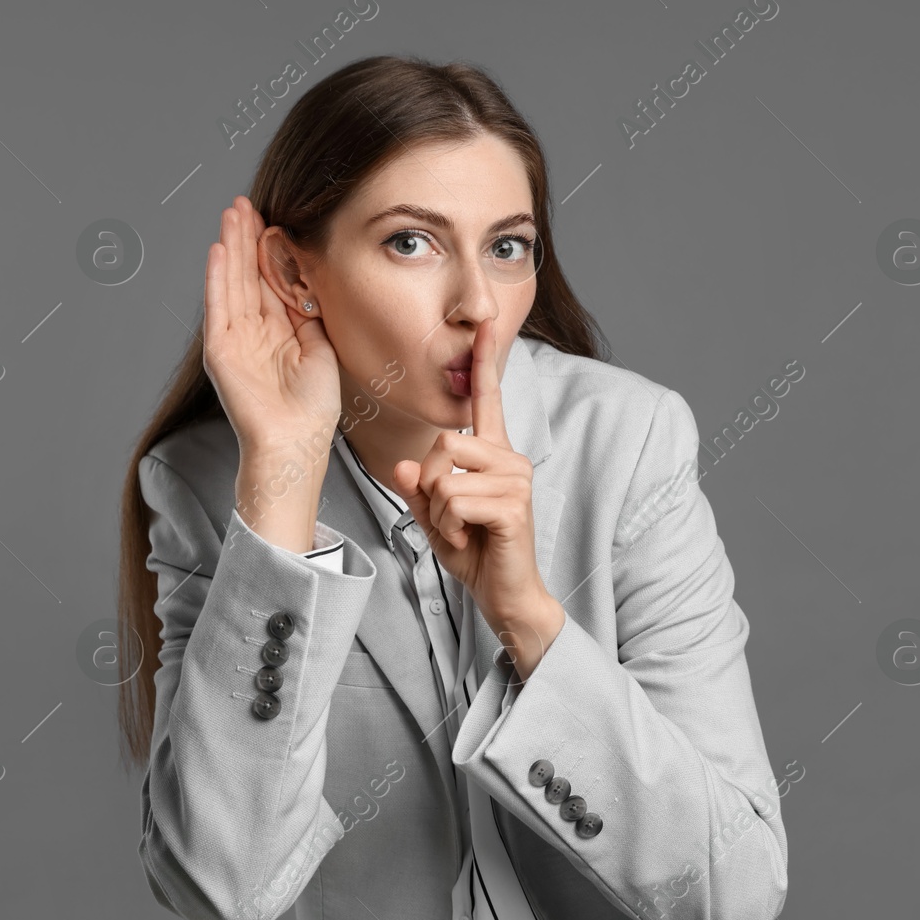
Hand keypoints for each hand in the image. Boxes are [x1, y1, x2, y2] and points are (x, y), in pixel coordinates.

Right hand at [203, 196, 341, 456]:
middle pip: (246, 274)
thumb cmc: (312, 406)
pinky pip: (217, 307)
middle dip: (244, 238)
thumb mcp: (319, 348)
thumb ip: (309, 315)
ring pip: (230, 282)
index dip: (266, 249)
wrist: (296, 442)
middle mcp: (252, 331)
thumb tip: (307, 281)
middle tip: (243, 202)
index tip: (269, 217)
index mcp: (276, 330)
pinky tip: (217, 250)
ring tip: (230, 214)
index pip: (267, 280)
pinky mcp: (220, 350)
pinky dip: (216, 278)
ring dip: (229, 247)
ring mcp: (234, 339)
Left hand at [393, 322, 563, 664]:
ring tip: (462, 530)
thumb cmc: (477, 554)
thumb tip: (403, 467)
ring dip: (439, 510)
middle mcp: (510, 458)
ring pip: (444, 473)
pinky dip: (449, 526)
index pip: (488, 400)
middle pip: (443, 442)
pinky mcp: (513, 505)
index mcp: (494, 454)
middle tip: (447, 516)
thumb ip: (420, 489)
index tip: (486, 324)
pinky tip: (470, 539)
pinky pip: (454, 499)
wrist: (506, 595)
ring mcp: (515, 480)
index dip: (485, 361)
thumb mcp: (436, 518)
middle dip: (429, 484)